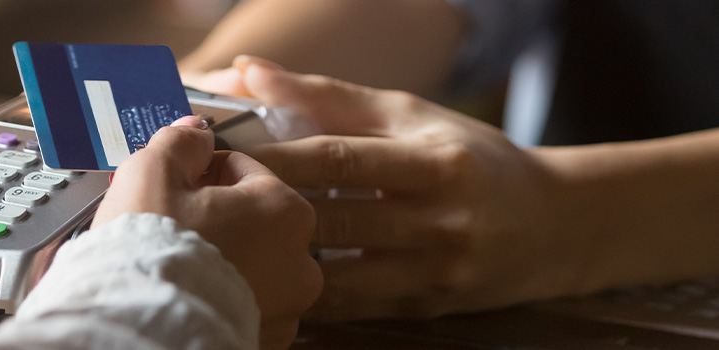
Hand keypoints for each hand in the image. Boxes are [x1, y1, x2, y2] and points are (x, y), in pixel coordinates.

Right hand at [94, 116, 321, 348]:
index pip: (243, 170)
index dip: (200, 172)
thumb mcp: (154, 171)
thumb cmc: (153, 251)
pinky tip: (185, 295)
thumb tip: (195, 131)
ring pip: (248, 269)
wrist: (142, 330)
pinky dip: (217, 300)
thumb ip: (180, 142)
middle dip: (213, 219)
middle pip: (251, 222)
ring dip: (219, 261)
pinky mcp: (264, 343)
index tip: (172, 185)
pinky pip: (241, 309)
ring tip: (174, 265)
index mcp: (285, 211)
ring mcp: (286, 310)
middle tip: (168, 225)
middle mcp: (300, 264)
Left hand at [220, 57, 585, 319]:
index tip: (221, 154)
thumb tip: (249, 70)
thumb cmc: (470, 159)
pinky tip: (273, 278)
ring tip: (232, 245)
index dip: (274, 158)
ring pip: (337, 277)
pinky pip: (353, 307)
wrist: (556, 225)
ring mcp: (436, 273)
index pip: (339, 160)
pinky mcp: (428, 308)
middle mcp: (440, 221)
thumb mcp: (411, 116)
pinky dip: (310, 295)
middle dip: (266, 210)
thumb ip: (328, 97)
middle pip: (332, 219)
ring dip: (282, 260)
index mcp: (435, 162)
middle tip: (209, 203)